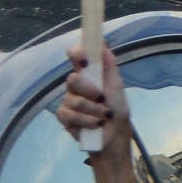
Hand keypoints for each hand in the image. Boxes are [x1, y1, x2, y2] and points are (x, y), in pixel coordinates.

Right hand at [57, 46, 132, 170]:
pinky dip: (86, 120)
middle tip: (101, 97)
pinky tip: (95, 124)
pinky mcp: (64, 117)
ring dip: (93, 109)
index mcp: (90, 75)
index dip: (76, 53)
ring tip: (104, 115)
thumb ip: (109, 67)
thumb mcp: (116, 87)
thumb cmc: (117, 110)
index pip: (77, 58)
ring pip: (73, 100)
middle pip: (72, 79)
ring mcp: (68, 101)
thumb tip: (104, 45)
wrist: (113, 137)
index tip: (80, 54)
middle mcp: (76, 86)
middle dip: (88, 89)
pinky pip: (69, 115)